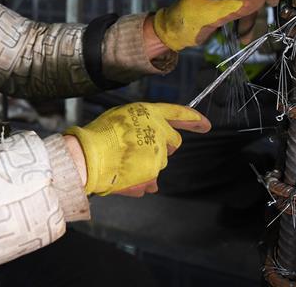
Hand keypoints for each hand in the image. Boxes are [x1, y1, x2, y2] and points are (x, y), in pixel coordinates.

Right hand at [64, 103, 210, 195]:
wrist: (88, 156)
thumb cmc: (100, 133)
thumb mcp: (122, 117)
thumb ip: (141, 125)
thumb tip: (149, 142)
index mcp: (151, 114)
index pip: (179, 114)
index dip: (194, 120)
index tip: (206, 125)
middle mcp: (159, 133)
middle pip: (174, 143)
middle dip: (164, 146)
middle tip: (142, 148)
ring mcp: (157, 156)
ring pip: (159, 163)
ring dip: (146, 164)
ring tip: (123, 161)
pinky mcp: (151, 176)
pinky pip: (150, 181)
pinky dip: (140, 180)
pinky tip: (124, 175)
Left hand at [152, 0, 281, 51]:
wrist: (172, 35)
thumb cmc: (185, 23)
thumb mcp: (209, 15)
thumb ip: (234, 6)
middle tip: (277, 2)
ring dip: (250, 19)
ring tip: (245, 37)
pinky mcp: (224, 4)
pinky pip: (242, 9)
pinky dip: (245, 22)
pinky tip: (243, 36)